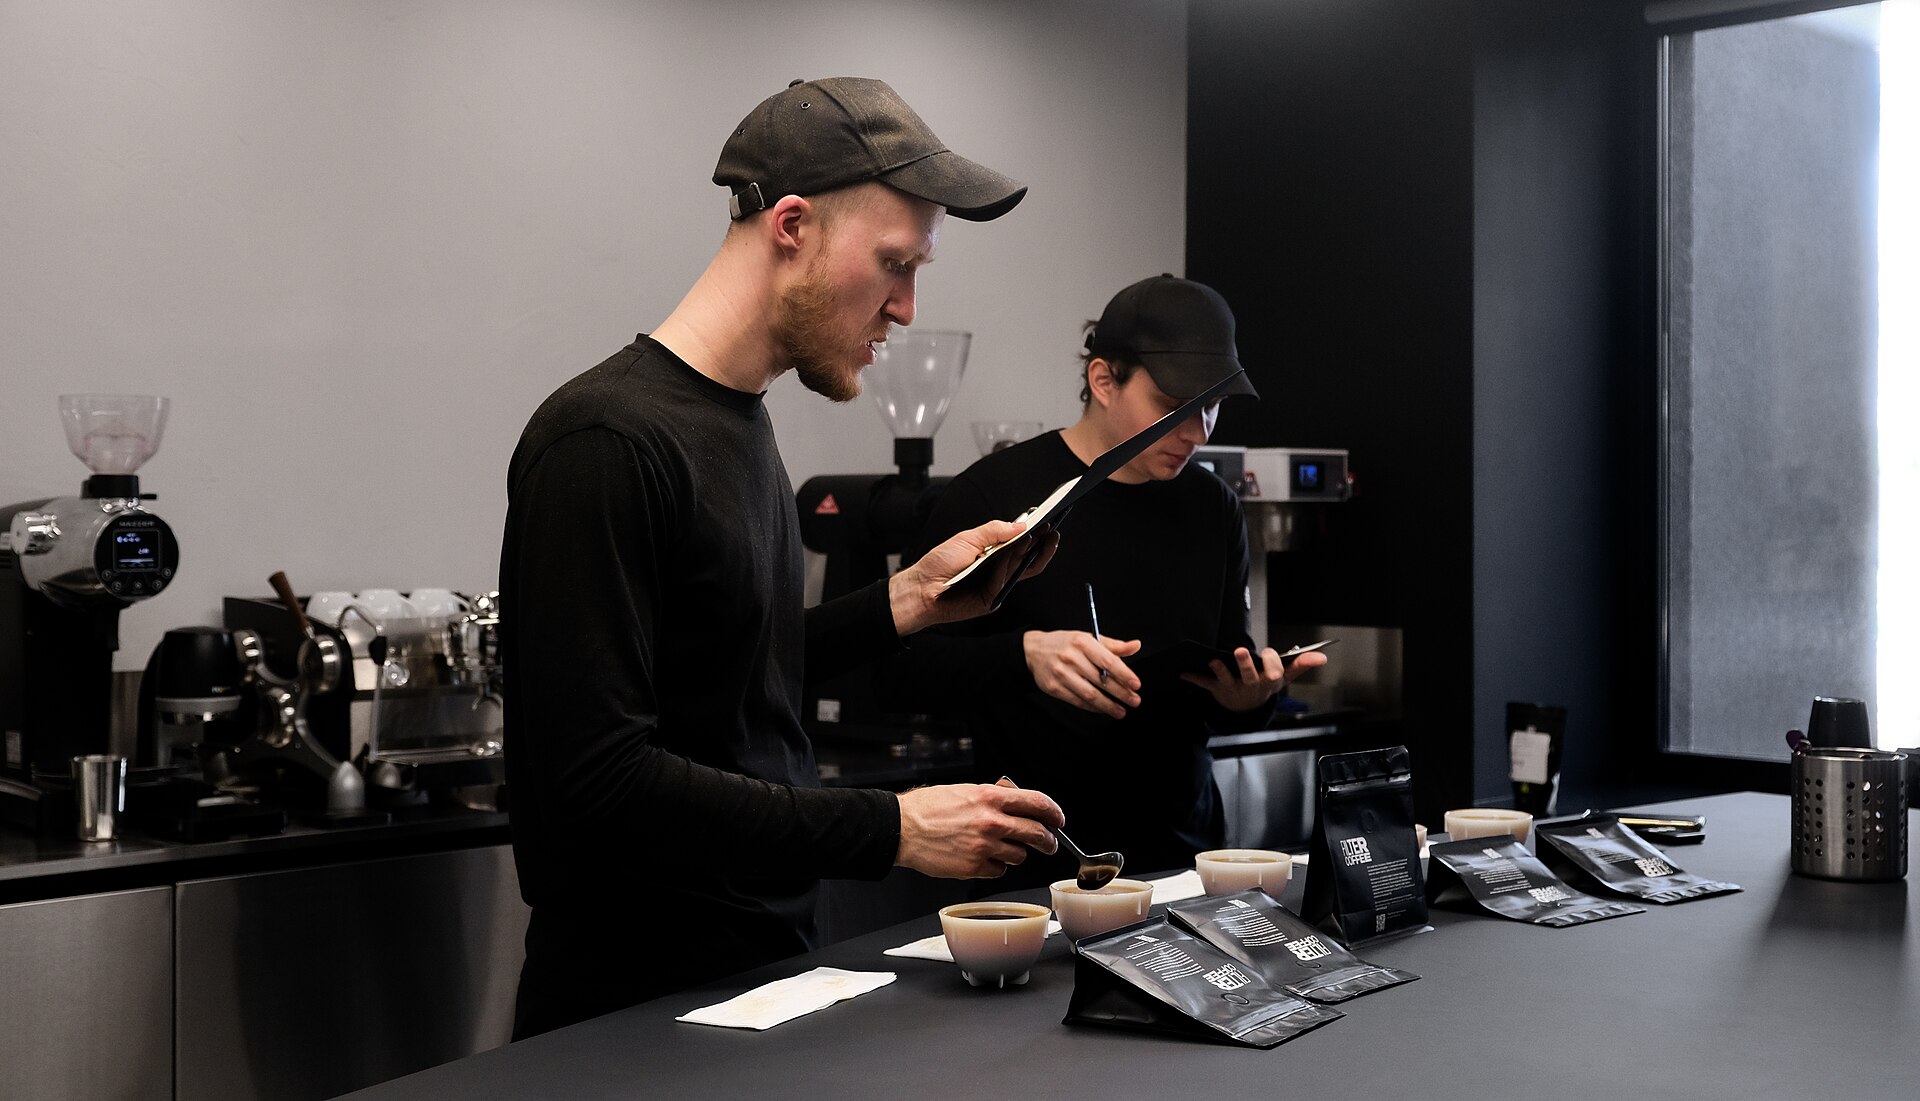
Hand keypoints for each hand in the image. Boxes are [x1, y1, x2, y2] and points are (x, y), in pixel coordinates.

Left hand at [889, 521, 1059, 634]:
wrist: (920, 589)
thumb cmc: (939, 564)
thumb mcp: (966, 539)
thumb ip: (993, 531)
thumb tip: (1021, 525)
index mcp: (994, 554)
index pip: (1022, 545)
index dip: (1037, 535)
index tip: (1049, 522)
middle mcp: (999, 571)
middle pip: (1029, 560)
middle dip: (1043, 545)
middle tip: (1052, 531)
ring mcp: (997, 586)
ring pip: (1022, 572)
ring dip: (1031, 553)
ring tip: (1038, 537)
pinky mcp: (991, 600)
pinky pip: (1004, 582)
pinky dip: (1006, 567)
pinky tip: (1008, 555)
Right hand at [894, 782, 1063, 878]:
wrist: (902, 829)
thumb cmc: (929, 808)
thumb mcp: (965, 790)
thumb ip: (994, 796)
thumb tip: (1017, 801)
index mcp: (990, 797)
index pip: (1037, 803)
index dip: (1054, 812)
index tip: (1058, 820)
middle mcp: (991, 822)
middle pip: (1037, 833)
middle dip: (1048, 841)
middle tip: (1048, 843)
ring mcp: (984, 846)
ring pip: (1019, 856)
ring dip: (1015, 853)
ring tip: (997, 847)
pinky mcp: (974, 867)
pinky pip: (999, 871)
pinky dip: (995, 866)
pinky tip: (980, 858)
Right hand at [1023, 630, 1141, 718]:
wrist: (1033, 651)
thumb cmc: (1065, 644)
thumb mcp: (1088, 638)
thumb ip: (1113, 645)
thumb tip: (1135, 646)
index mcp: (1082, 643)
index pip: (1108, 661)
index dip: (1124, 675)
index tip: (1136, 685)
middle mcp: (1071, 658)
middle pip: (1101, 680)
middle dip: (1121, 693)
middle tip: (1134, 701)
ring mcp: (1061, 674)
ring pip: (1090, 694)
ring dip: (1108, 706)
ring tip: (1121, 711)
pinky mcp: (1054, 688)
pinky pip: (1078, 701)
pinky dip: (1093, 707)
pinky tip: (1103, 709)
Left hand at [1180, 647, 1328, 711]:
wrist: (1246, 710)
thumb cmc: (1266, 686)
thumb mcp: (1284, 678)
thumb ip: (1301, 665)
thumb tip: (1322, 657)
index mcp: (1267, 681)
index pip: (1273, 671)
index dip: (1272, 662)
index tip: (1271, 653)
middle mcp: (1250, 686)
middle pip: (1249, 675)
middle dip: (1245, 664)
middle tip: (1240, 651)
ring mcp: (1233, 688)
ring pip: (1226, 679)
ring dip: (1219, 670)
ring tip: (1213, 660)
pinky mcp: (1217, 689)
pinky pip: (1204, 684)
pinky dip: (1194, 678)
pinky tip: (1184, 673)